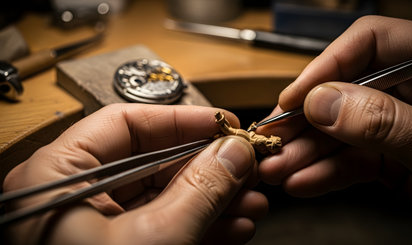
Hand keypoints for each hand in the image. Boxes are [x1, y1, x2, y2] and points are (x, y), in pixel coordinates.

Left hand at [3, 104, 267, 244]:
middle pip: (151, 162)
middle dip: (206, 166)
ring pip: (163, 198)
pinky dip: (201, 226)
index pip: (124, 124)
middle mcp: (72, 198)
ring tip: (251, 201)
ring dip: (212, 199)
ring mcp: (95, 230)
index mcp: (57, 178)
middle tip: (246, 166)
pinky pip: (164, 228)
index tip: (223, 125)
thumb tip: (234, 153)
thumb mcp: (155, 241)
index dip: (180, 120)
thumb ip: (200, 190)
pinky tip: (235, 226)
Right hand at [258, 15, 411, 236]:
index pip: (370, 43)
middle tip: (273, 138)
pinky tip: (303, 183)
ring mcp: (398, 127)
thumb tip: (322, 102)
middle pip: (345, 91)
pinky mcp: (390, 160)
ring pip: (341, 132)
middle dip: (306, 119)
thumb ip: (383, 121)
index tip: (295, 97)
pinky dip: (325, 174)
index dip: (327, 66)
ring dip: (307, 152)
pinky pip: (351, 162)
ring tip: (278, 169)